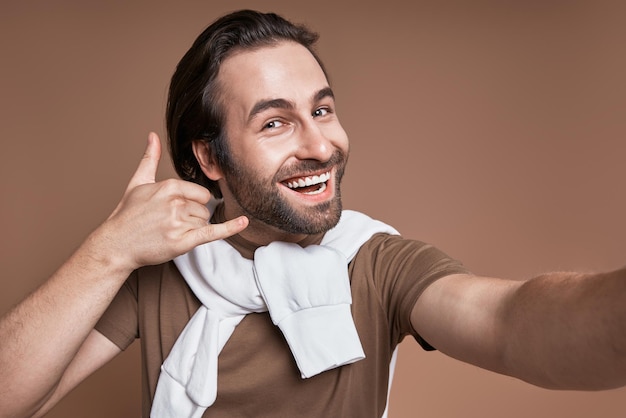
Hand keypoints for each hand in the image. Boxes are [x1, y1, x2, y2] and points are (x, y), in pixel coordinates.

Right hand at [100, 132, 247, 270]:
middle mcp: (175, 203)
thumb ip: (149, 159)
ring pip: (204, 222)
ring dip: (192, 230)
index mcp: (169, 186)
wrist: (116, 245)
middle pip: (204, 209)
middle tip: (168, 223)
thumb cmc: (127, 214)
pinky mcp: (182, 242)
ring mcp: (178, 223)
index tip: (173, 210)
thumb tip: (153, 136)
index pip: (201, 194)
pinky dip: (231, 228)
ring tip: (168, 232)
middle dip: (191, 217)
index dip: (192, 203)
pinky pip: (212, 232)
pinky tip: (244, 222)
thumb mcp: (137, 183)